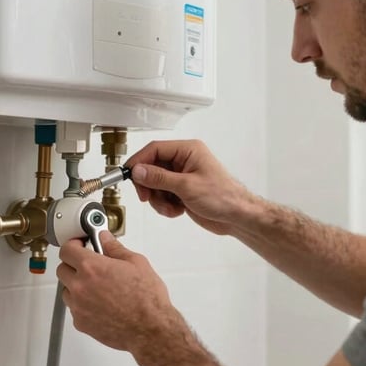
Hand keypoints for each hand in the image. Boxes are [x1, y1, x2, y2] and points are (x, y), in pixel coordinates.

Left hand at [57, 232, 178, 352]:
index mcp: (92, 267)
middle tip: (89, 266)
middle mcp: (80, 286)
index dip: (73, 245)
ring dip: (76, 285)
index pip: (67, 250)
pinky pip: (74, 309)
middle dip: (73, 265)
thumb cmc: (146, 298)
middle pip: (62, 269)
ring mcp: (78, 306)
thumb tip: (105, 239)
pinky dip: (83, 305)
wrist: (150, 329)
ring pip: (66, 290)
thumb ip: (114, 248)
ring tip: (97, 287)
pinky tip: (100, 304)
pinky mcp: (81, 323)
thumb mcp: (136, 263)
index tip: (79, 246)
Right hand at [126, 140, 247, 234]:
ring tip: (171, 207)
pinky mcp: (182, 191)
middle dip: (149, 185)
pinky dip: (165, 205)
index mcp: (188, 150)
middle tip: (147, 197)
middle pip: (152, 167)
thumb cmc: (223, 197)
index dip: (139, 161)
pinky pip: (162, 195)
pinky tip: (177, 210)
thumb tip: (138, 170)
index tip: (128, 174)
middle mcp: (184, 161)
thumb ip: (159, 178)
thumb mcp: (186, 186)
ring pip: (155, 184)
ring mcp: (182, 176)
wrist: (236, 217)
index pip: (155, 149)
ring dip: (158, 199)